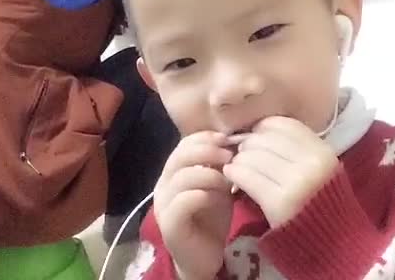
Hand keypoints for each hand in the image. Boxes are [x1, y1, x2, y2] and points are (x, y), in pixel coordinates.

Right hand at [154, 131, 233, 279]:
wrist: (205, 257)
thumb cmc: (212, 218)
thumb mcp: (218, 185)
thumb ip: (218, 165)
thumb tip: (232, 142)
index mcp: (173, 171)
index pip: (183, 144)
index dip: (205, 138)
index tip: (227, 139)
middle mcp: (163, 184)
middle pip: (180, 156)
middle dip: (207, 151)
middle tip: (229, 156)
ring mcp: (163, 204)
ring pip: (182, 177)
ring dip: (210, 174)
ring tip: (228, 181)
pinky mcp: (169, 223)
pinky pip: (185, 201)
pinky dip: (206, 195)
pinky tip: (221, 199)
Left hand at [223, 117, 337, 227]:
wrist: (333, 245)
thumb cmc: (320, 203)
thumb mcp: (318, 169)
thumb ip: (296, 148)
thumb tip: (258, 128)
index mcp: (322, 151)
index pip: (284, 125)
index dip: (264, 127)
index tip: (256, 135)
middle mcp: (311, 164)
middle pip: (265, 139)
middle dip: (249, 144)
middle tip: (242, 152)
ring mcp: (296, 183)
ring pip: (253, 156)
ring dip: (239, 159)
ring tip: (236, 165)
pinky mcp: (279, 203)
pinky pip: (247, 176)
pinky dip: (234, 172)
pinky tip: (231, 174)